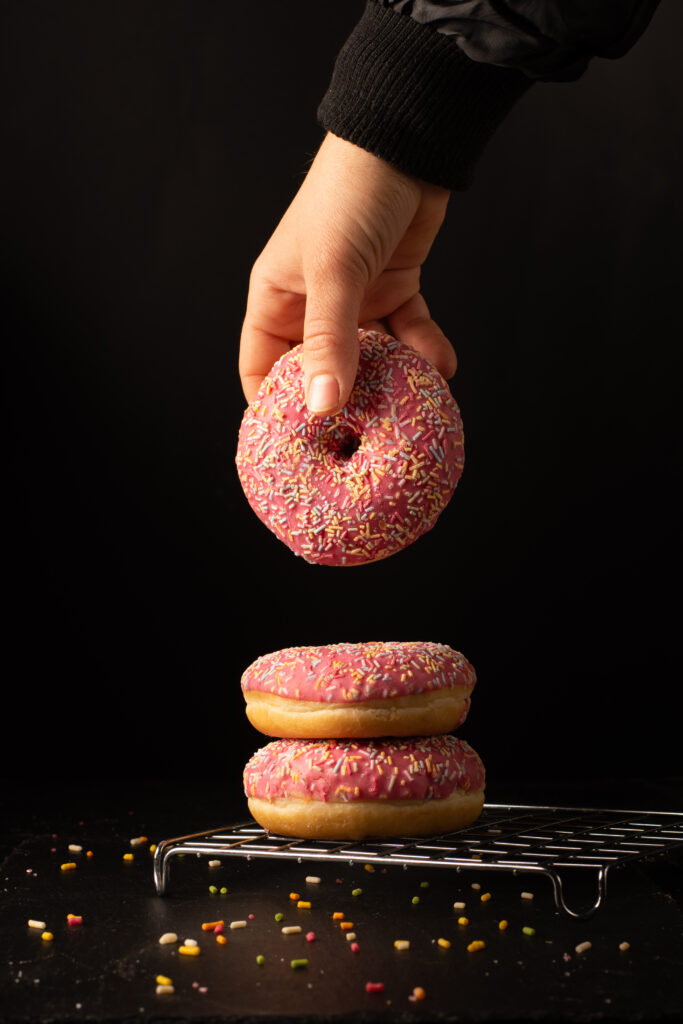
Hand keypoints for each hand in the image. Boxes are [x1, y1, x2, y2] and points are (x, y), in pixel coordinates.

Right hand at [239, 132, 455, 414]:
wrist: (408, 143)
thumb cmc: (351, 196)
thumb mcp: (335, 272)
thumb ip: (329, 340)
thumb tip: (323, 405)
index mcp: (276, 298)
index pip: (262, 368)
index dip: (275, 407)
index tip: (299, 445)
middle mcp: (312, 304)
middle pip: (321, 370)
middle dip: (344, 400)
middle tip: (365, 436)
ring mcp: (355, 300)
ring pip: (370, 357)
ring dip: (392, 379)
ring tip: (412, 403)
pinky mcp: (394, 289)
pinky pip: (408, 334)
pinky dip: (425, 350)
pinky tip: (443, 365)